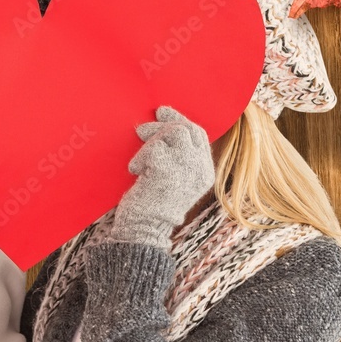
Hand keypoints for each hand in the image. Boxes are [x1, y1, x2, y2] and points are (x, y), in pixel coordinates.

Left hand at [109, 106, 215, 248]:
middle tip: (141, 130)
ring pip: (172, 133)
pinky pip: (154, 148)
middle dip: (163, 125)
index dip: (180, 119)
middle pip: (187, 129)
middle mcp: (201, 169)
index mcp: (205, 173)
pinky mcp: (168, 169)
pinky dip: (140, 157)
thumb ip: (178, 158)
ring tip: (139, 161)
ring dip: (150, 142)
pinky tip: (135, 171)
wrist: (144, 229)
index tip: (162, 113)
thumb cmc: (153, 206)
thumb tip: (163, 124)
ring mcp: (187, 168)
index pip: (198, 135)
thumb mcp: (174, 181)